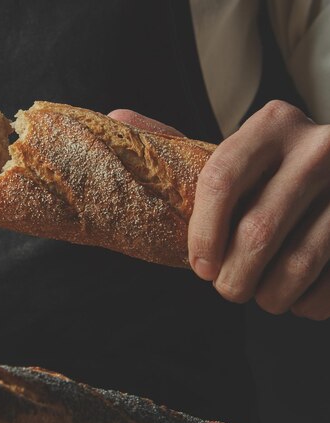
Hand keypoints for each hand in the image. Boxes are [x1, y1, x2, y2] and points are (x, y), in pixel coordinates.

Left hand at [110, 102, 329, 320]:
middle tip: (227, 290)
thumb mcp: (229, 151)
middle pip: (258, 231)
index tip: (198, 267)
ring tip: (260, 297)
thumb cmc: (268, 173)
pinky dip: (309, 303)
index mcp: (272, 125)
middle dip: (233, 278)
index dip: (202, 234)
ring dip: (270, 296)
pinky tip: (297, 299)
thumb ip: (176, 141)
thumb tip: (114, 119)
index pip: (221, 180)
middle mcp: (318, 146)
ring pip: (298, 262)